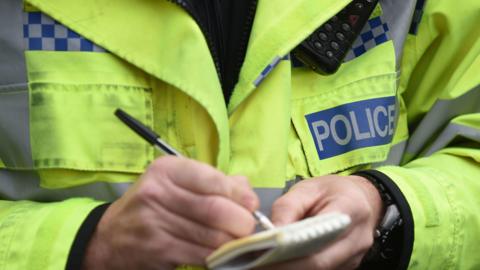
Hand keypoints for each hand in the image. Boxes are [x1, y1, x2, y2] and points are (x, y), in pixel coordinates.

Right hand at [82, 156, 258, 269]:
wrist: (110, 237)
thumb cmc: (152, 205)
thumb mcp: (174, 184)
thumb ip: (212, 182)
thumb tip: (246, 191)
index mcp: (166, 170)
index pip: (211, 178)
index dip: (238, 194)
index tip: (251, 204)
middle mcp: (157, 193)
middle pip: (214, 209)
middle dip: (241, 221)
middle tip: (248, 228)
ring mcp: (154, 223)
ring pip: (210, 236)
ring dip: (232, 242)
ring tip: (238, 241)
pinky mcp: (157, 250)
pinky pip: (200, 254)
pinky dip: (217, 256)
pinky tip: (221, 253)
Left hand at [262, 175, 382, 269]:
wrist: (362, 198)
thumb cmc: (334, 191)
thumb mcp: (308, 188)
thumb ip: (288, 207)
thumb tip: (270, 231)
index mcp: (349, 209)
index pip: (319, 238)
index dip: (290, 251)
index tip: (264, 253)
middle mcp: (357, 237)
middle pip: (318, 262)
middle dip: (286, 265)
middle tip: (259, 263)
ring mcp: (355, 256)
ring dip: (292, 268)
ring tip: (267, 261)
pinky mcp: (349, 265)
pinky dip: (302, 267)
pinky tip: (284, 261)